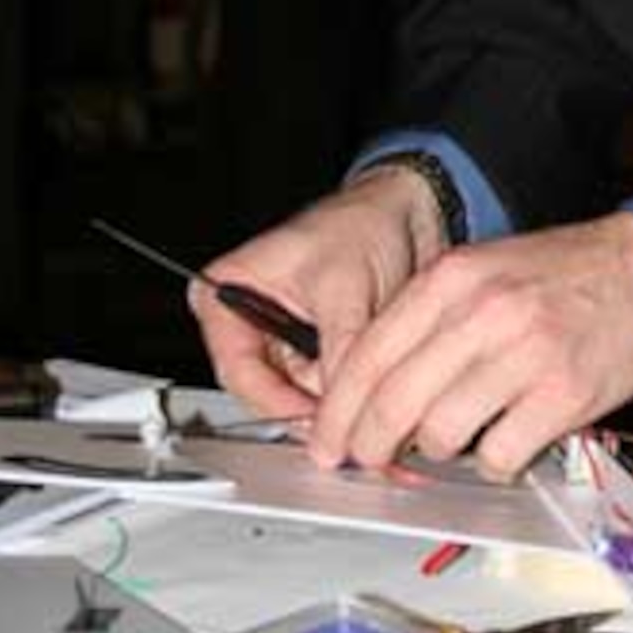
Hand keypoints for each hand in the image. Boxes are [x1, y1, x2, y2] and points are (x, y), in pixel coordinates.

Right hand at [190, 167, 449, 418]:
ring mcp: (281, 340)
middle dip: (313, 404)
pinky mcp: (314, 352)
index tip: (320, 422)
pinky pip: (326, 390)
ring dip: (338, 397)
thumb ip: (340, 353)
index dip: (279, 404)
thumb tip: (341, 410)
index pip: (238, 372)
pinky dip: (352, 391)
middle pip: (268, 392)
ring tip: (371, 377)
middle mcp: (248, 321)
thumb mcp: (346, 290)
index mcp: (226, 294)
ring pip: (300, 397)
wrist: (405, 210)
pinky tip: (375, 379)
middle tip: (354, 411)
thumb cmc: (362, 223)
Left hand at [308, 210, 632, 478]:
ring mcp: (523, 355)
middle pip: (394, 401)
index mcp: (451, 279)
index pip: (368, 354)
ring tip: (454, 439)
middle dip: (368, 444)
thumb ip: (428, 320)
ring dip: (437, 450)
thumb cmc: (560, 274)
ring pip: (441, 433)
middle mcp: (481, 314)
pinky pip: (500, 454)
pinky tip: (503, 445)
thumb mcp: (480, 271)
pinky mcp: (562, 395)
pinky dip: (493, 462)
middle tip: (365, 460)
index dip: (337, 409)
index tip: (327, 440)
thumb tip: (372, 388)